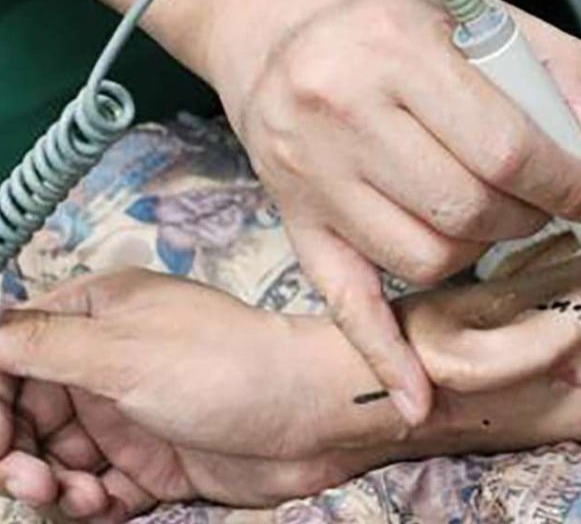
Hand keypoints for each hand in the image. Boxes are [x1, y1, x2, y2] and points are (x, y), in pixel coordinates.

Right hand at [0, 270, 408, 519]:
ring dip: (49, 483)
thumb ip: (38, 344)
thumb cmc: (229, 366)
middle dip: (15, 449)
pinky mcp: (156, 460)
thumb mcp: (121, 350)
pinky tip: (101, 504)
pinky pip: (96, 490)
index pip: (12, 352)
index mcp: (98, 315)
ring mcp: (133, 413)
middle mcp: (110, 361)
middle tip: (29, 478)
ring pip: (56, 458)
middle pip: (26, 412)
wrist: (313, 417)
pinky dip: (88, 503)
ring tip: (72, 495)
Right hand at [205, 0, 580, 425]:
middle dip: (531, 219)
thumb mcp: (469, 1)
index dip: (568, 184)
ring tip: (488, 222)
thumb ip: (550, 64)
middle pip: (468, 210)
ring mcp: (311, 173)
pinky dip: (386, 355)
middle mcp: (343, 115)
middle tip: (547, 204)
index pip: (504, 149)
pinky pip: (342, 300)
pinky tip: (418, 399)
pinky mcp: (292, 215)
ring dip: (479, 254)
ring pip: (423, 259)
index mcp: (396, 51)